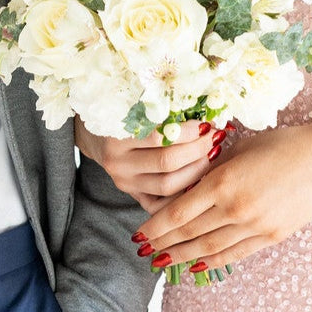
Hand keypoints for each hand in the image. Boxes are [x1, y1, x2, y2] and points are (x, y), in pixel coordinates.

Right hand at [74, 116, 219, 211]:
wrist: (97, 137)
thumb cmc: (122, 116)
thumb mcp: (135, 109)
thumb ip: (164, 113)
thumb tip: (206, 116)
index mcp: (117, 137)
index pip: (159, 137)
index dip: (188, 132)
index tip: (207, 124)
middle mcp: (118, 163)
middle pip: (167, 162)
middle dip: (197, 150)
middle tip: (214, 139)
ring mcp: (125, 183)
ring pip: (168, 185)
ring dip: (196, 171)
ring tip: (210, 156)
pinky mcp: (133, 196)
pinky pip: (163, 203)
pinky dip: (183, 194)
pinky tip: (199, 180)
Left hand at [138, 114, 311, 270]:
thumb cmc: (281, 143)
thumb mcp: (239, 148)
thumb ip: (213, 168)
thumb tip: (190, 181)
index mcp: (222, 181)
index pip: (178, 212)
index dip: (156, 227)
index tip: (139, 235)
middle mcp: (235, 208)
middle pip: (190, 234)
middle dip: (164, 244)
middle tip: (144, 253)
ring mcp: (254, 226)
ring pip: (210, 248)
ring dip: (183, 257)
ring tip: (164, 263)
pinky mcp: (272, 236)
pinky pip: (236, 253)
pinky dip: (214, 260)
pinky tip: (198, 264)